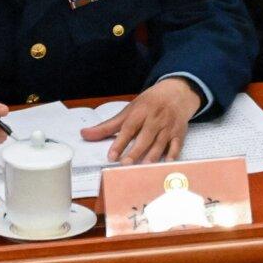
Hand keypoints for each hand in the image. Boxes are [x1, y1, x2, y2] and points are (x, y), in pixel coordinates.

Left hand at [80, 78, 201, 163]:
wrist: (176, 93)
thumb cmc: (149, 104)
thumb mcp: (128, 111)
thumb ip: (107, 126)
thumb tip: (84, 134)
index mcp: (140, 112)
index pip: (128, 128)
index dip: (119, 142)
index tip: (111, 155)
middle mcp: (155, 119)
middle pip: (145, 137)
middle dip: (135, 152)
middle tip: (125, 165)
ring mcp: (168, 127)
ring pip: (160, 144)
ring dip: (152, 157)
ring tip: (142, 169)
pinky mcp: (179, 134)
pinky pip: (176, 147)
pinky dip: (171, 156)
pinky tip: (165, 165)